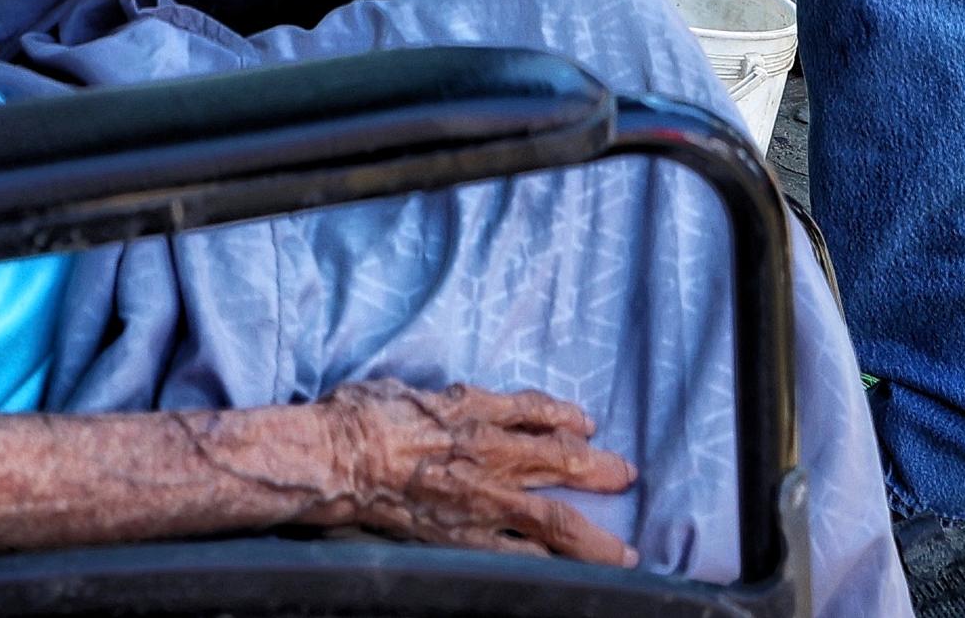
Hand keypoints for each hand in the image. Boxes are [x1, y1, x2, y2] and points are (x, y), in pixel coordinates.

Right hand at [316, 377, 636, 562]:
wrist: (337, 456)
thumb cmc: (362, 416)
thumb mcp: (408, 389)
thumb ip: (439, 400)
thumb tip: (444, 403)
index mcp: (475, 409)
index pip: (535, 411)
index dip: (565, 416)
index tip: (587, 423)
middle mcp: (491, 453)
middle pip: (562, 460)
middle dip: (600, 470)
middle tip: (627, 476)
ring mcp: (482, 500)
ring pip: (556, 519)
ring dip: (595, 536)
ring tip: (624, 552)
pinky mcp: (465, 537)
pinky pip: (518, 555)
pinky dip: (549, 565)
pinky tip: (570, 575)